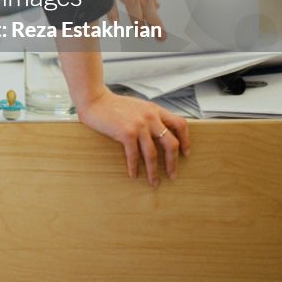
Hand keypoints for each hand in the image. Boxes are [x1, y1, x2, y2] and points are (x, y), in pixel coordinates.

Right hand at [75, 88, 189, 186]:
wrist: (95, 100)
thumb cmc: (114, 105)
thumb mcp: (138, 106)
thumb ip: (150, 116)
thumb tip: (159, 134)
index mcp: (155, 110)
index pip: (180, 124)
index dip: (186, 140)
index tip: (185, 153)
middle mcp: (150, 116)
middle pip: (171, 143)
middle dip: (173, 162)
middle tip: (172, 174)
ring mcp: (139, 125)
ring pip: (153, 154)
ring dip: (154, 171)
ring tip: (154, 182)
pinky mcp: (126, 132)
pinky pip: (134, 155)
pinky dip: (134, 167)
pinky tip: (133, 174)